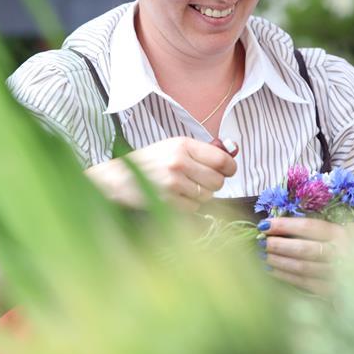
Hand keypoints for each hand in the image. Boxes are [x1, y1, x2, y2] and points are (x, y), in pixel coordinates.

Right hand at [85, 137, 236, 210]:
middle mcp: (179, 162)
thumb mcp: (174, 146)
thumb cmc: (150, 161)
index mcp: (183, 145)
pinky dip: (189, 205)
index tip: (228, 171)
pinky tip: (176, 197)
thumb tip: (233, 152)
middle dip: (213, 184)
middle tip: (201, 181)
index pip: (221, 159)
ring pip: (207, 196)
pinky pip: (194, 208)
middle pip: (217, 181)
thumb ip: (201, 151)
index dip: (230, 168)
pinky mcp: (168, 200)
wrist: (120, 177)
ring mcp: (173, 182)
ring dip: (200, 195)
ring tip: (184, 188)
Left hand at [258, 216, 345, 296]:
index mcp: (344, 235)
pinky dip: (287, 277)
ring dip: (279, 261)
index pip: (309, 228)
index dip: (285, 225)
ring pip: (302, 268)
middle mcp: (340, 255)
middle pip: (303, 249)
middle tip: (261, 242)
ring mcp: (336, 276)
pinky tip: (273, 271)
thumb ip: (342, 227)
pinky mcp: (334, 293)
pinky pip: (306, 284)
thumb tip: (310, 225)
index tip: (265, 224)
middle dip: (279, 245)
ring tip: (263, 256)